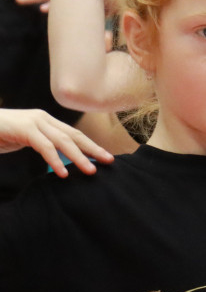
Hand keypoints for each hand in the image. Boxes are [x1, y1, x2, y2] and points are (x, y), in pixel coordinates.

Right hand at [0, 108, 114, 176]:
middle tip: (109, 161)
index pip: (73, 133)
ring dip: (79, 157)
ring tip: (91, 170)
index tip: (105, 156)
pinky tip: (63, 173)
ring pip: (63, 141)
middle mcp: (43, 118)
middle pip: (73, 135)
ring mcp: (34, 122)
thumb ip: (42, 144)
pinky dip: (55, 160)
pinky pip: (44, 147)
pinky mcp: (24, 129)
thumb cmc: (0, 134)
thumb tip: (59, 159)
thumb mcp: (24, 140)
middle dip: (93, 148)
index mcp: (46, 121)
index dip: (90, 145)